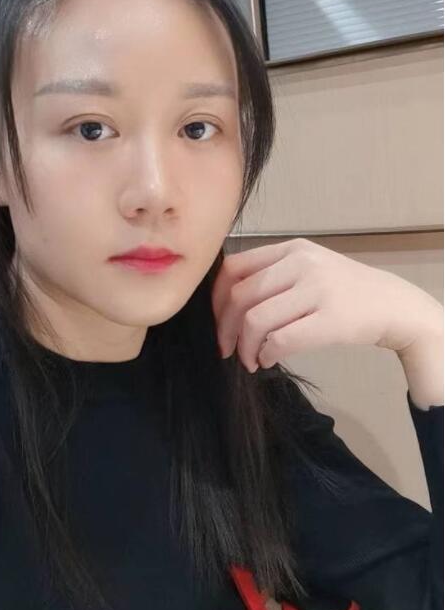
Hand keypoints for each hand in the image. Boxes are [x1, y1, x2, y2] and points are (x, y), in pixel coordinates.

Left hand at [211, 238, 442, 372]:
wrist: (393, 305)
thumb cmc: (344, 292)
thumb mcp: (309, 268)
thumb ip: (272, 276)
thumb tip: (225, 307)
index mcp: (292, 249)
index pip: (234, 268)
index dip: (216, 300)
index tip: (218, 323)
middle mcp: (302, 263)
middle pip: (240, 296)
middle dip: (226, 329)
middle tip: (228, 350)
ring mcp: (317, 289)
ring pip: (255, 320)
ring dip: (245, 347)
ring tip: (251, 359)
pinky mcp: (331, 319)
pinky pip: (281, 340)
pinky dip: (266, 354)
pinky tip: (268, 360)